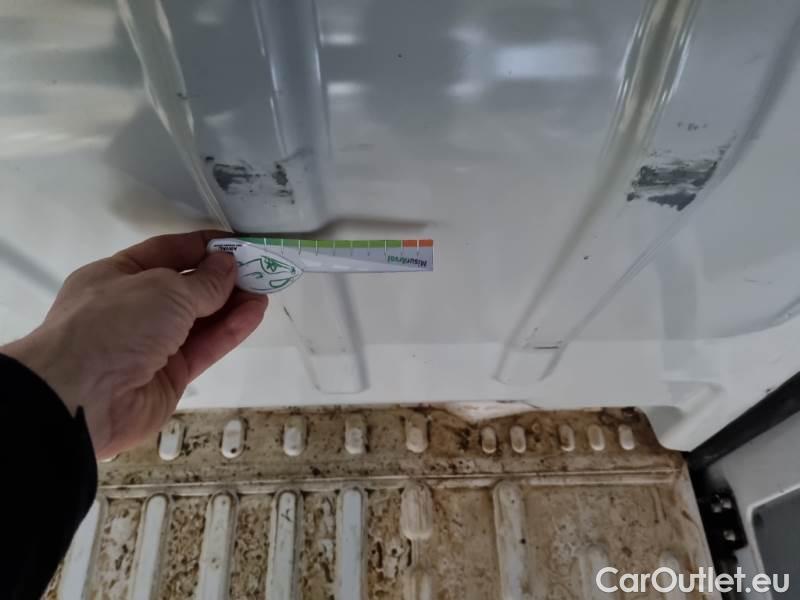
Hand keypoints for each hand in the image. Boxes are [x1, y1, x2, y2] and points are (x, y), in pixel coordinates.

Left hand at [1, 231, 267, 458]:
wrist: (81, 398)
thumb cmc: (113, 324)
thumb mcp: (162, 289)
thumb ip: (203, 281)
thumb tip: (227, 267)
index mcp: (117, 276)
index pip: (167, 252)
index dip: (203, 247)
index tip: (238, 244)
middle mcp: (133, 308)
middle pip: (187, 288)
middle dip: (223, 278)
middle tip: (260, 269)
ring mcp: (152, 344)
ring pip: (200, 319)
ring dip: (232, 304)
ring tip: (265, 290)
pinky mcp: (170, 376)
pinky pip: (205, 347)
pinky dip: (230, 331)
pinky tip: (254, 314)